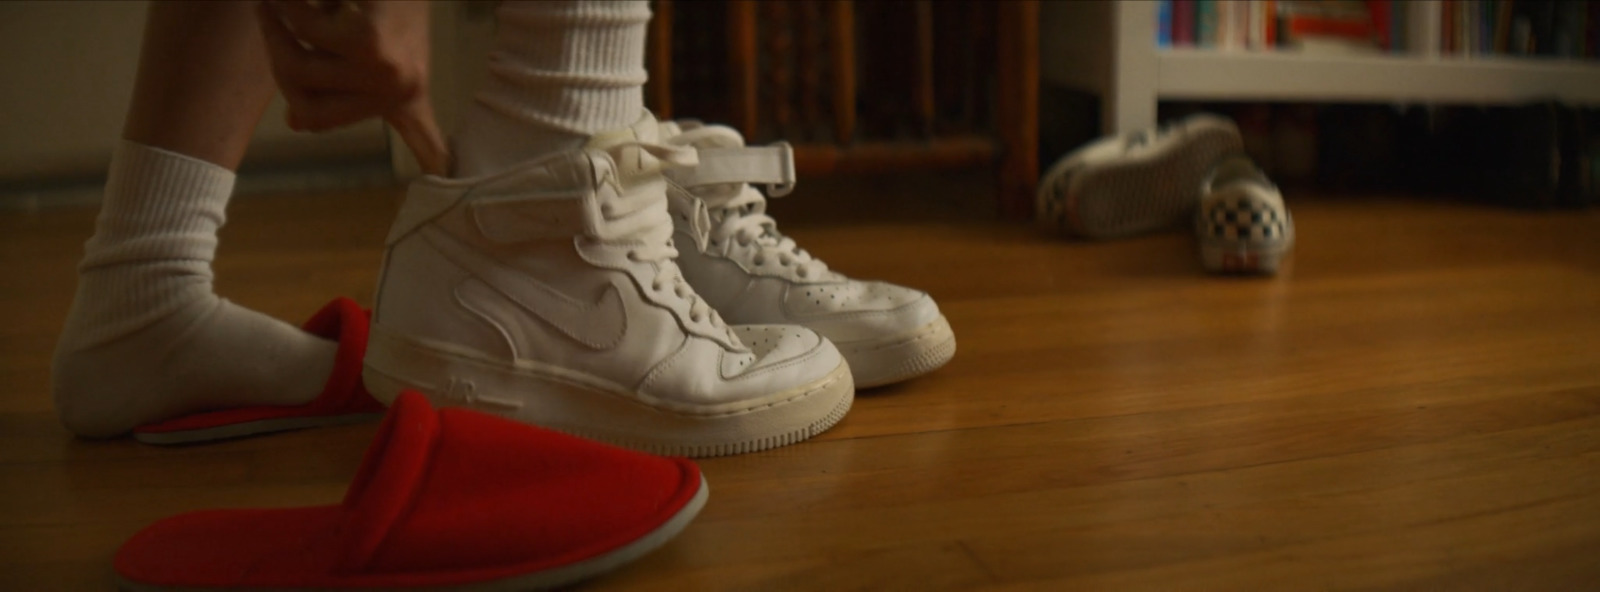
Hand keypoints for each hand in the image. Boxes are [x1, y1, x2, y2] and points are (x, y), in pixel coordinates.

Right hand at [258, 0, 447, 174]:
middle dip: (278, 57)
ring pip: (296, 67)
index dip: (421, 152)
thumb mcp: (386, 50)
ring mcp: (385, 70)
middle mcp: (401, 91)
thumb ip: (345, 87)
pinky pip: (301, 30)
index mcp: (406, 96)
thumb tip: (297, 122)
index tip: (428, 165)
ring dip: (275, 25)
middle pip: (304, 102)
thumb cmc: (392, 1)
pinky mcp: (368, 41)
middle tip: (270, 19)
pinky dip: (285, 3)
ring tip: (276, 2)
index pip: (403, 137)